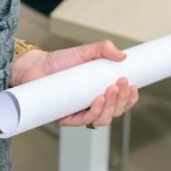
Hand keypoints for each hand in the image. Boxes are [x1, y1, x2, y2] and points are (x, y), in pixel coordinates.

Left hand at [10, 40, 138, 127]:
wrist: (37, 65)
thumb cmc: (60, 61)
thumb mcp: (84, 52)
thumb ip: (103, 49)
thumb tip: (122, 56)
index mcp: (99, 93)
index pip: (120, 102)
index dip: (129, 98)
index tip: (133, 86)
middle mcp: (91, 106)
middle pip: (114, 112)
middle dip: (122, 100)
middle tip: (122, 83)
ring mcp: (79, 113)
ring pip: (103, 119)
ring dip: (111, 107)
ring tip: (111, 90)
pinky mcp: (66, 118)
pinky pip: (84, 121)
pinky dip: (95, 112)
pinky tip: (98, 100)